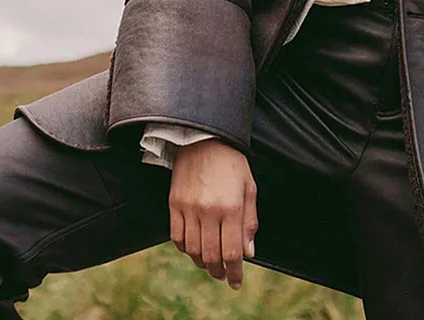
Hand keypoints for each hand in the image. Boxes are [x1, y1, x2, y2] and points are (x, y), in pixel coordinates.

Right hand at [167, 138, 257, 289]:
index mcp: (231, 208)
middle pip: (210, 255)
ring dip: (201, 263)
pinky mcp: (174, 204)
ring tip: (209, 265)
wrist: (203, 140)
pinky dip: (184, 248)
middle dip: (218, 271)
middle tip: (223, 275)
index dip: (234, 272)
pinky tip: (193, 249)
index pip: (232, 252)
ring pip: (192, 250)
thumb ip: (249, 222)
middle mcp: (208, 211)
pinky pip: (176, 236)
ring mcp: (188, 208)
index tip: (236, 282)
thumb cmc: (231, 164)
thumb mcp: (249, 190)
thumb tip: (249, 252)